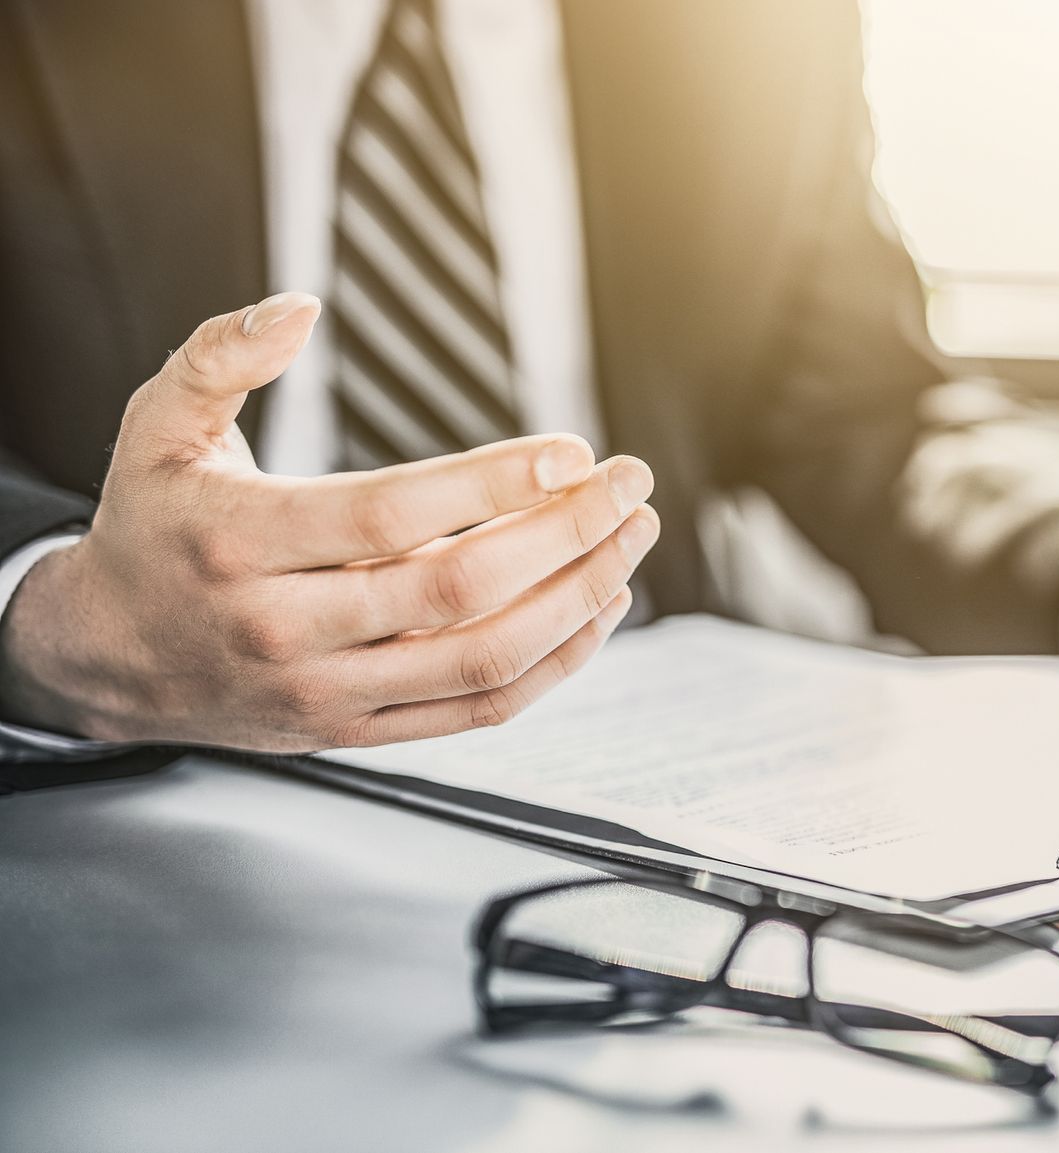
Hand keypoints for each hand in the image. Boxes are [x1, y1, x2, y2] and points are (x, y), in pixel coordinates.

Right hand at [0, 293, 658, 751]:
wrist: (106, 655)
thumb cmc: (156, 524)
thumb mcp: (156, 425)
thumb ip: (222, 355)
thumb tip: (301, 308)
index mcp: (239, 541)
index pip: (393, 515)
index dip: (495, 483)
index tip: (572, 450)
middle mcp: (283, 626)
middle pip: (456, 588)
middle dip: (565, 533)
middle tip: (630, 485)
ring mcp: (324, 690)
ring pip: (481, 657)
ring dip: (577, 599)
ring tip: (631, 540)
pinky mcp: (355, 730)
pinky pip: (478, 709)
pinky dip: (554, 663)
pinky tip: (598, 608)